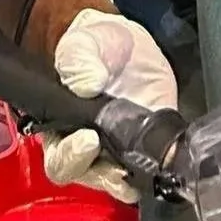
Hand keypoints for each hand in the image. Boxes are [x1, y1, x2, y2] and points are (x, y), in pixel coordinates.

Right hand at [41, 8, 177, 202]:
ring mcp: (115, 149)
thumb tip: (87, 84)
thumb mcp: (85, 41)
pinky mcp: (144, 147)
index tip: (89, 140)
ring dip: (129, 179)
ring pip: (116, 179)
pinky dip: (154, 171)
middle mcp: (83, 146)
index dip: (71, 155)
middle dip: (102, 175)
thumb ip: (80, 59)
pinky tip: (162, 163)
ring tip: (143, 166)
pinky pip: (146, 169)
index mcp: (58, 125)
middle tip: (119, 165)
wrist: (126, 44)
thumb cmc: (96, 45)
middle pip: (87, 176)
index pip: (58, 156)